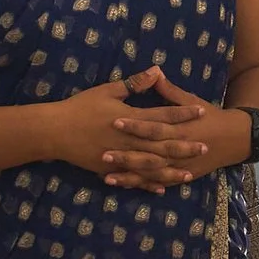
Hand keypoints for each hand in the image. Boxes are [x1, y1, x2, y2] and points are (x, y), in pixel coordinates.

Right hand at [54, 69, 210, 191]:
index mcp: (130, 118)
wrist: (53, 131)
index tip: (202, 111)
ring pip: (151, 166)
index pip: (163, 115)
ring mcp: (119, 156)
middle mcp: (128, 139)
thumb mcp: (107, 91)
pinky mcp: (110, 169)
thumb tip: (157, 70)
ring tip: (190, 173)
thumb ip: (134, 84)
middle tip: (206, 146)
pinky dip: (147, 183)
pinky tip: (162, 188)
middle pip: (162, 144)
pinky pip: (133, 178)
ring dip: (171, 169)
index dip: (183, 113)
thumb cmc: (80, 107)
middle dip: (185, 145)